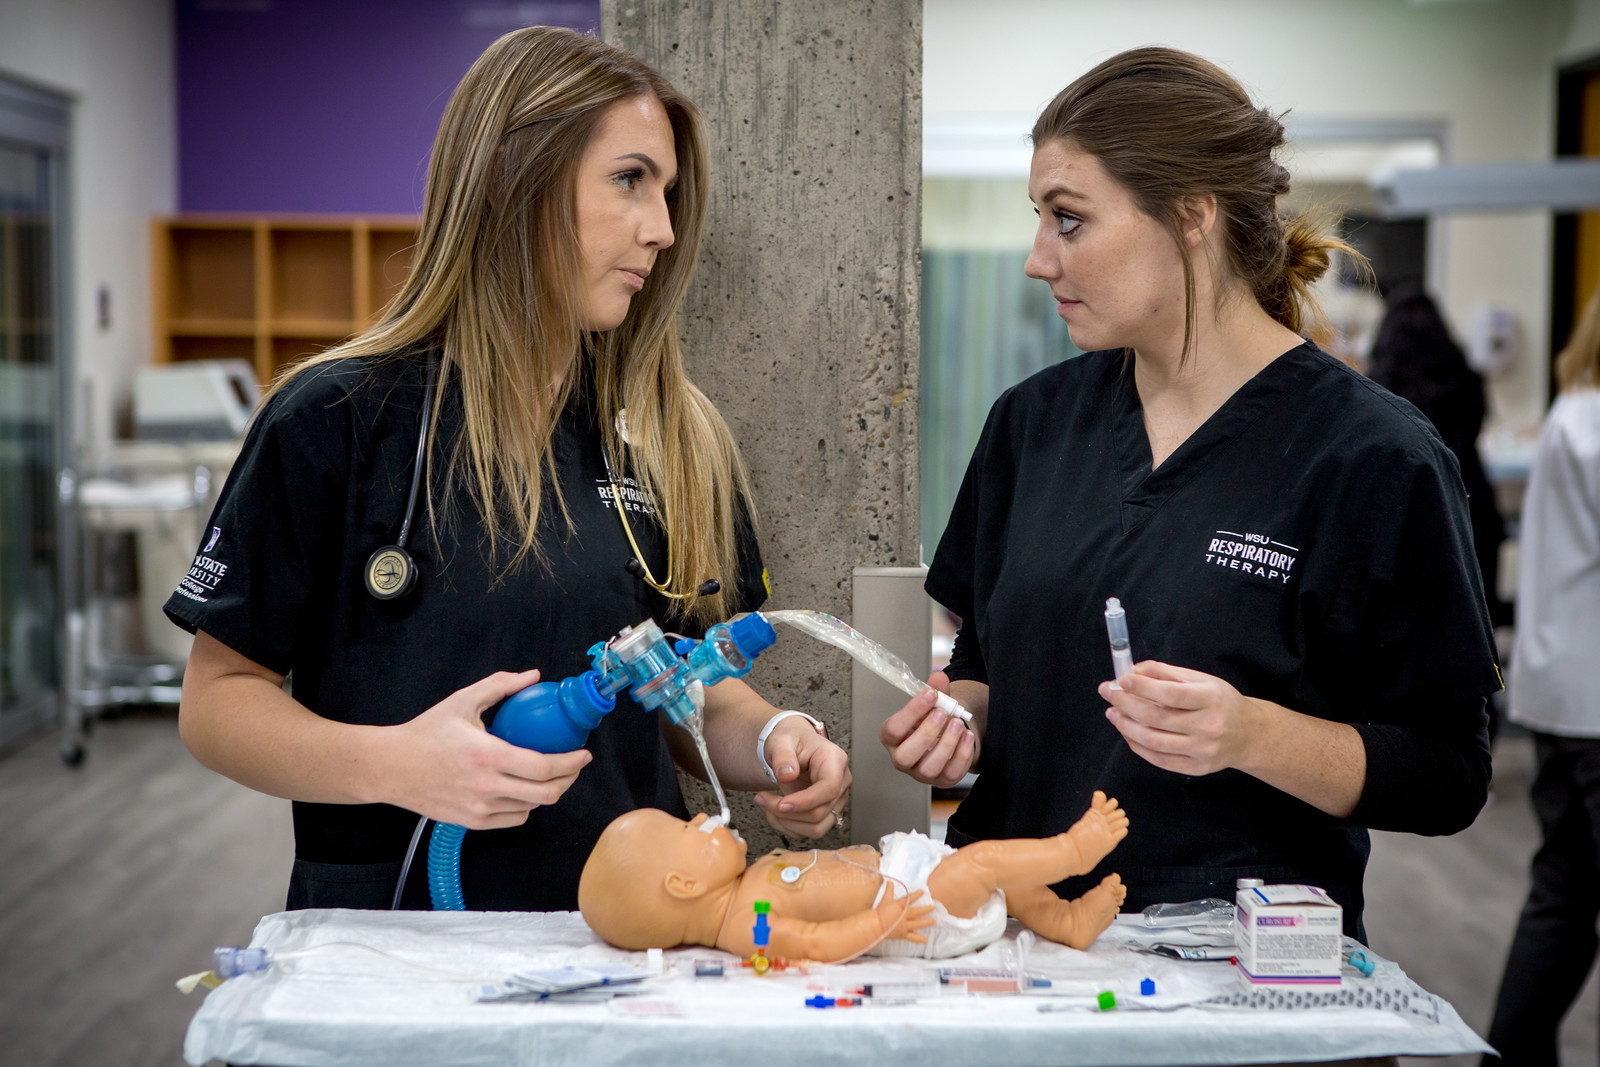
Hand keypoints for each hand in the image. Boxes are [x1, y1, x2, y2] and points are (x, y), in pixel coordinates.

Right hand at [380, 669, 592, 829]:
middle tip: (573, 765)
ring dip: (548, 792)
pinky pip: (513, 819)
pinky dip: (525, 806)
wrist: (390, 768)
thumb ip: (500, 686)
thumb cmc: (426, 733)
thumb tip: (533, 676)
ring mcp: (479, 809)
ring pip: (532, 808)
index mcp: (488, 756)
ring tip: (550, 775)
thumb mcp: (463, 701)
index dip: (572, 762)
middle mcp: (487, 787)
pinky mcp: (472, 822)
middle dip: (569, 779)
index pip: (545, 767)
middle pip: (547, 794)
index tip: (584, 754)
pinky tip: (524, 789)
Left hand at [754, 716, 851, 837]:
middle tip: (760, 798)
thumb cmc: (790, 740)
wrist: (793, 747)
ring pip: (817, 828)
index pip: (828, 788)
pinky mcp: (827, 812)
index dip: (805, 801)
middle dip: (786, 812)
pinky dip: (787, 826)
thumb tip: (788, 775)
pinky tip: (773, 811)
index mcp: (834, 760)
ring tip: (765, 805)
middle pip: (820, 812)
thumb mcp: (781, 740)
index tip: (781, 804)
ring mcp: (836, 800)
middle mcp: (841, 782)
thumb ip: (783, 756)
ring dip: (786, 823)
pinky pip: (809, 831)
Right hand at [880, 673, 974, 787]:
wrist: (943, 738)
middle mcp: (902, 759)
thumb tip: (939, 677)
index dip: (911, 712)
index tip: (930, 695)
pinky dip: (962, 753)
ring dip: (946, 744)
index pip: (893, 730)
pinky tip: (967, 735)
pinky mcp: (941, 780)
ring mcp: (921, 773)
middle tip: (943, 713)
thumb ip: (934, 691)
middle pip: (905, 756)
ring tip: (957, 723)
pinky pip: (951, 773)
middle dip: (926, 733)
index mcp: (892, 739)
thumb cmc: (929, 722)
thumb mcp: (929, 705)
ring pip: (928, 768)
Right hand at [880, 889, 934, 943]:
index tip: (923, 892)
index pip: (909, 899)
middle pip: (917, 912)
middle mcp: (903, 916)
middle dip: (925, 909)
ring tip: (934, 921)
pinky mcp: (903, 934)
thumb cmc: (879, 912)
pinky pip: (912, 937)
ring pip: (917, 924)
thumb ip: (889, 890)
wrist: (875, 925)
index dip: (917, 895)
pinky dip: (919, 939)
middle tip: (933, 907)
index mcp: (899, 906)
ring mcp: (904, 926)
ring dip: (926, 922)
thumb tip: (890, 881)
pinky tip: (926, 940)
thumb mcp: (885, 899)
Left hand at [1100, 661, 1262, 775]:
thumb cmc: (1220, 701)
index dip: (1143, 687)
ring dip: (1126, 727)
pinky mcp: (1196, 768)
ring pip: (1154, 741)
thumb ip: (1166, 672)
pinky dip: (1138, 745)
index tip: (1121, 679)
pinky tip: (1128, 732)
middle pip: (1158, 718)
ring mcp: (1202, 751)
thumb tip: (1133, 670)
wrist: (1249, 735)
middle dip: (1126, 704)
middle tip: (1108, 693)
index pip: (1171, 694)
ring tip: (1113, 713)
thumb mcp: (1201, 679)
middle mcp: (1208, 726)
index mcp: (1211, 699)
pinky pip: (1159, 759)